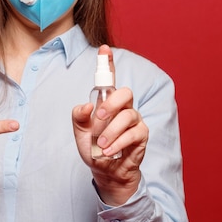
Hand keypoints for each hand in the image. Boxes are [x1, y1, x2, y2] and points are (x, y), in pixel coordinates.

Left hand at [72, 45, 148, 205]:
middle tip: (98, 118)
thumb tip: (87, 104)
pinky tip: (109, 151)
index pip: (110, 79)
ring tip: (100, 145)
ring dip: (111, 131)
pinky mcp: (142, 135)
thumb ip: (79, 117)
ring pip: (128, 115)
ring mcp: (134, 120)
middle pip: (125, 92)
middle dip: (111, 103)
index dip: (108, 62)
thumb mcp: (80, 133)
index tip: (104, 49)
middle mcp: (123, 108)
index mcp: (107, 103)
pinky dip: (118, 142)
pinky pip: (133, 133)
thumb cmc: (94, 148)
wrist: (106, 172)